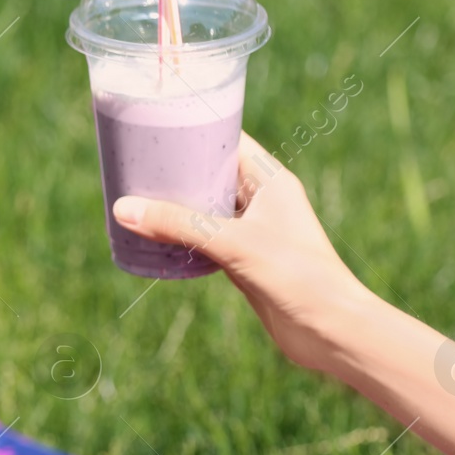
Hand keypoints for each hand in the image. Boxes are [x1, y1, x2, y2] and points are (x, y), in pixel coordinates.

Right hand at [112, 133, 370, 371]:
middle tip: (133, 163)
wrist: (331, 330)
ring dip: (176, 204)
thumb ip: (179, 224)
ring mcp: (254, 230)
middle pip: (212, 173)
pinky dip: (182, 235)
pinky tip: (155, 237)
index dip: (194, 129)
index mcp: (270, 180)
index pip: (228, 140)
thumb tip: (123, 209)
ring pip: (206, 207)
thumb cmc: (295, 276)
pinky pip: (206, 238)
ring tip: (136, 196)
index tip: (155, 124)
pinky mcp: (246, 259)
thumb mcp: (232, 243)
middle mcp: (263, 199)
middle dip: (176, 170)